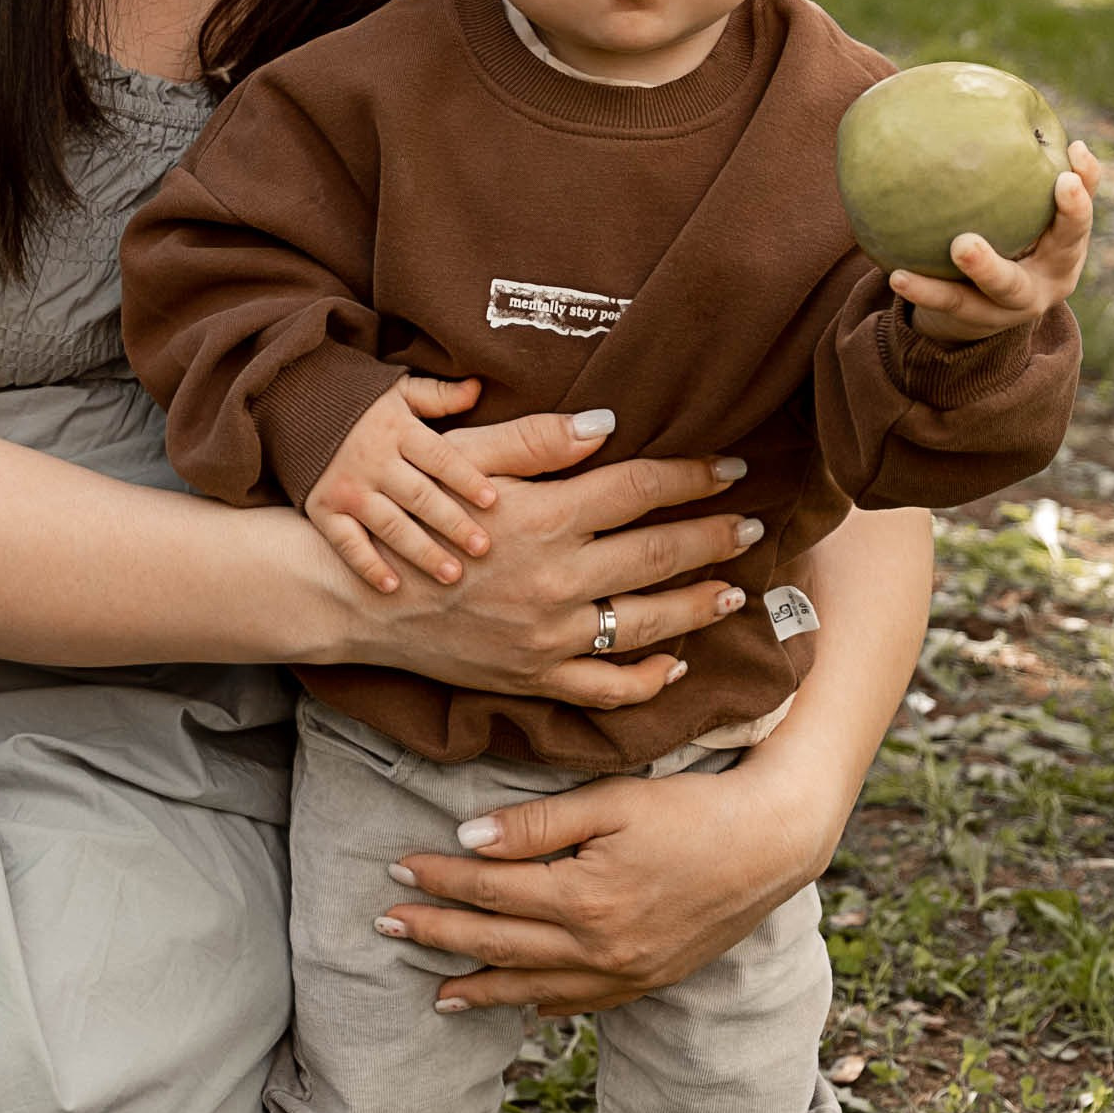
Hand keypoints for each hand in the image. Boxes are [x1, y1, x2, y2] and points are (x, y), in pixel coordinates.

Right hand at [304, 375, 498, 593]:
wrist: (292, 405)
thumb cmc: (358, 402)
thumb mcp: (397, 390)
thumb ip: (437, 396)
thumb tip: (477, 389)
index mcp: (396, 429)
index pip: (439, 457)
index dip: (466, 479)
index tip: (492, 501)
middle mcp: (372, 460)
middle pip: (420, 496)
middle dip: (453, 523)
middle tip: (484, 548)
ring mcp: (346, 487)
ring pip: (390, 525)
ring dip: (422, 552)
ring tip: (452, 575)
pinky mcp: (323, 509)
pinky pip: (347, 543)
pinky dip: (368, 565)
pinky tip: (393, 586)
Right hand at [325, 411, 761, 714]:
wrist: (358, 600)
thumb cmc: (410, 516)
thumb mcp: (465, 462)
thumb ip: (537, 441)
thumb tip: (607, 422)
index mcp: (546, 518)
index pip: (642, 488)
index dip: (695, 473)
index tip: (734, 465)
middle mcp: (557, 580)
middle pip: (659, 553)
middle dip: (715, 536)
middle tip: (755, 525)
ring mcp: (548, 638)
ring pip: (647, 624)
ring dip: (699, 605)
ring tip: (736, 589)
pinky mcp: (533, 679)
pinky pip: (605, 690)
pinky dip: (646, 681)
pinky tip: (676, 664)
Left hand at [382, 757, 823, 1013]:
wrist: (772, 845)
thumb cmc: (691, 809)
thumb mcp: (611, 801)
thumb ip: (537, 824)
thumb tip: (469, 839)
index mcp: (583, 899)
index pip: (490, 891)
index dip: (440, 880)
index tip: (398, 869)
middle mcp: (599, 949)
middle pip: (498, 944)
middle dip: (438, 934)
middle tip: (387, 925)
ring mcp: (625, 974)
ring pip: (534, 987)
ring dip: (480, 987)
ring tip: (437, 992)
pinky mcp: (648, 981)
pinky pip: (581, 1004)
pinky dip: (540, 1005)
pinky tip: (518, 1005)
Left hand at [893, 142, 1100, 343]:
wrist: (972, 311)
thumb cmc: (996, 237)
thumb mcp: (1009, 208)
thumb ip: (1002, 168)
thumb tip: (965, 89)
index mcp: (1064, 242)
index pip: (1083, 208)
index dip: (1088, 183)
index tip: (1077, 151)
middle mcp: (1052, 274)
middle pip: (1066, 247)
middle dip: (1069, 216)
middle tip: (1059, 184)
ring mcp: (1018, 304)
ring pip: (1005, 288)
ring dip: (986, 266)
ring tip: (961, 244)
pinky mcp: (979, 322)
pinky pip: (950, 304)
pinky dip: (925, 290)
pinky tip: (897, 273)